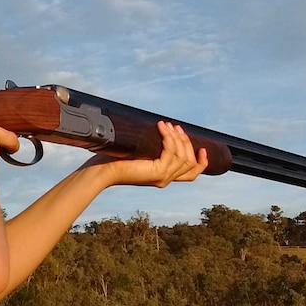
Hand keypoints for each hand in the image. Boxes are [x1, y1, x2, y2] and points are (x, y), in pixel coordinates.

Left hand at [82, 121, 208, 187]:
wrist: (103, 170)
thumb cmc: (117, 160)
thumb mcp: (141, 154)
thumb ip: (154, 148)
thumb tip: (164, 128)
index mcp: (164, 178)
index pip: (192, 174)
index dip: (201, 162)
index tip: (202, 148)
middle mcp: (166, 180)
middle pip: (189, 162)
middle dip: (185, 142)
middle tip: (176, 127)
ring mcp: (162, 178)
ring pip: (182, 156)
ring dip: (177, 138)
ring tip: (167, 125)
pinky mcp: (157, 172)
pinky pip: (171, 152)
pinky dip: (169, 138)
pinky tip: (162, 128)